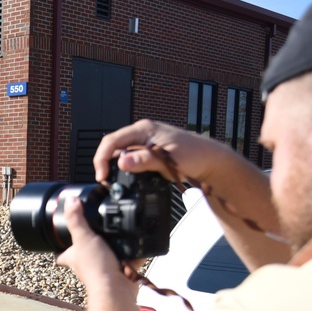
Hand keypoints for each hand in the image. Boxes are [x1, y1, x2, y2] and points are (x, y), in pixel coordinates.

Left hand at [56, 196, 134, 297]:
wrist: (116, 287)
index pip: (61, 253)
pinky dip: (132, 253)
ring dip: (111, 248)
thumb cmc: (95, 267)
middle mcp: (87, 264)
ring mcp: (104, 268)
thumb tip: (70, 201)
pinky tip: (138, 242)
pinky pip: (127, 259)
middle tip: (95, 230)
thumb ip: (76, 219)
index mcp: (74, 257)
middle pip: (84, 254)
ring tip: (118, 232)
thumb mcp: (83, 237)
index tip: (60, 238)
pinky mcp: (121, 271)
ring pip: (106, 256)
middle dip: (89, 244)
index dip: (59, 247)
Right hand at [93, 119, 239, 185]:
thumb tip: (121, 162)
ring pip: (120, 151)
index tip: (102, 176)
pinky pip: (130, 157)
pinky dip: (124, 167)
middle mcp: (142, 132)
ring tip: (113, 180)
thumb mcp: (167, 160)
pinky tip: (125, 176)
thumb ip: (143, 160)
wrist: (210, 160)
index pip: (112, 141)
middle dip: (105, 162)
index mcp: (144, 129)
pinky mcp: (148, 150)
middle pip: (113, 145)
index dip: (102, 158)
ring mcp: (144, 141)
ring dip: (114, 165)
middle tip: (105, 180)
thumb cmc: (194, 155)